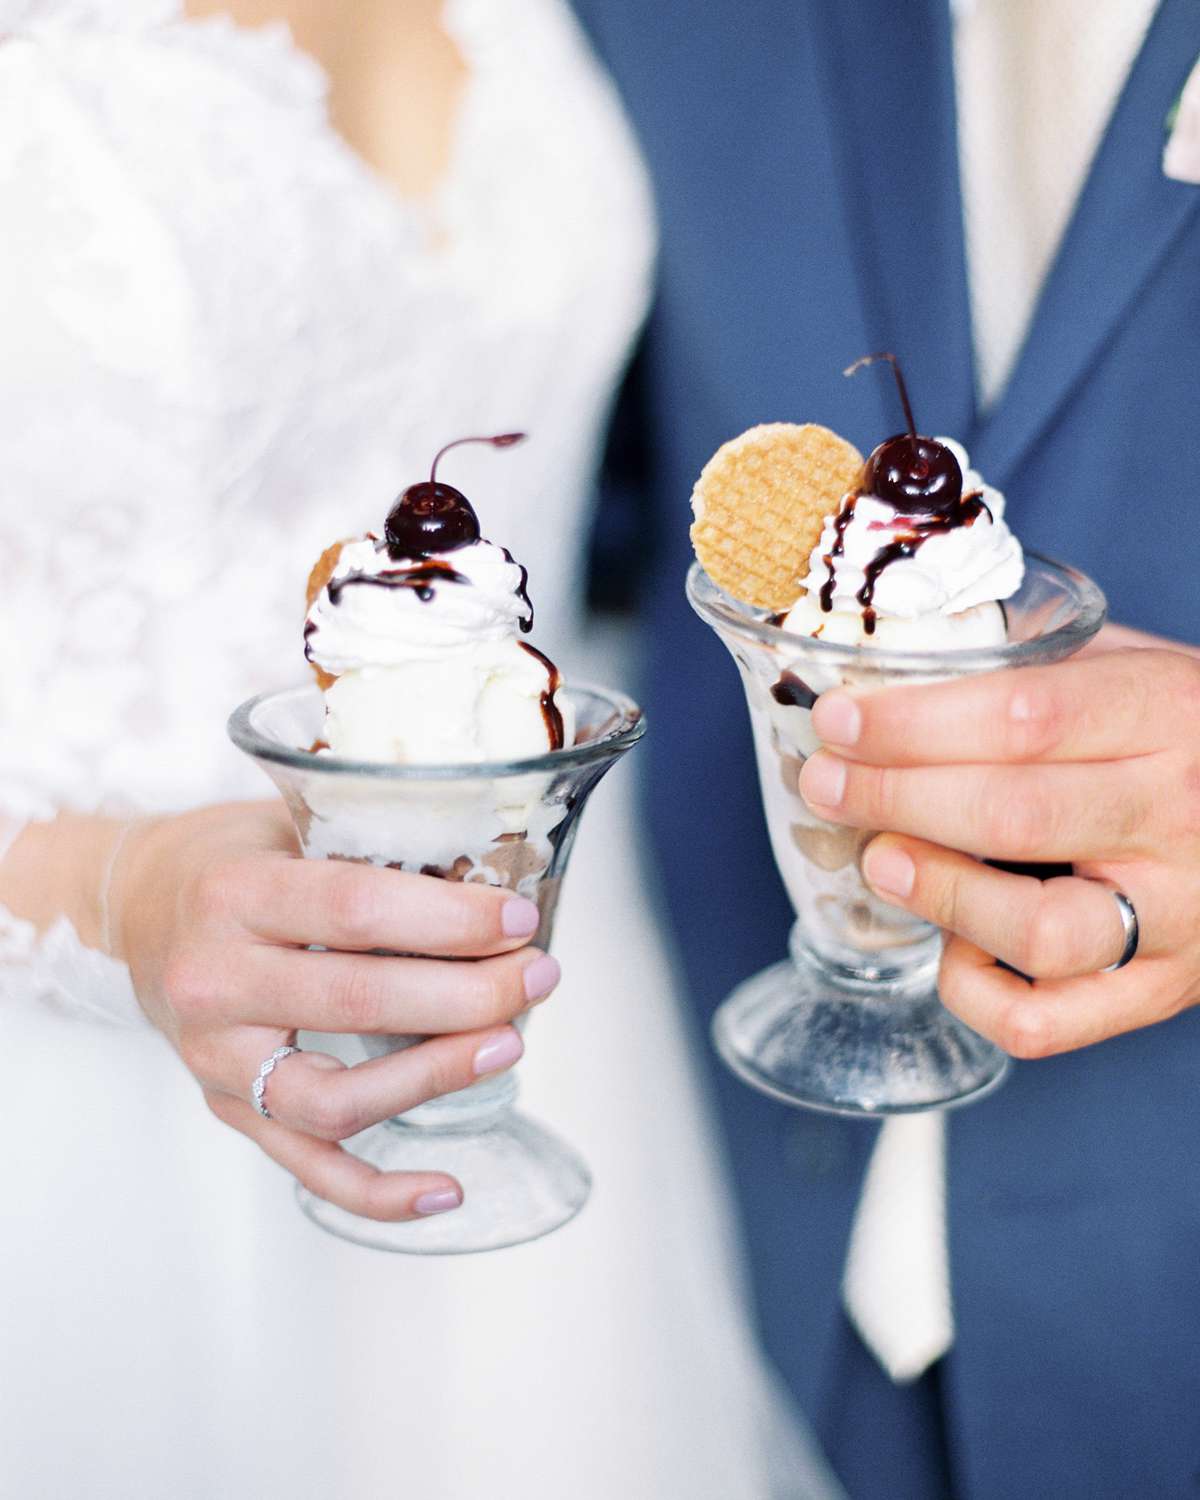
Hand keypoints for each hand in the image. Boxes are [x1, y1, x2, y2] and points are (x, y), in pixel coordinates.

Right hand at [113, 801, 559, 1219]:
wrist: (139, 908)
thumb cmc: (235, 858)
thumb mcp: (288, 822)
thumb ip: (375, 845)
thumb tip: (497, 874)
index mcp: (233, 894)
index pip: (357, 909)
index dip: (450, 920)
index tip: (518, 922)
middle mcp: (213, 982)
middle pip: (357, 1002)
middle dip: (468, 994)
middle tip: (537, 976)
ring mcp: (217, 1059)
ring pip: (335, 1099)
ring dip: (435, 1077)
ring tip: (509, 1045)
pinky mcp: (230, 1110)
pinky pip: (308, 1168)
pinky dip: (379, 1192)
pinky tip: (447, 1187)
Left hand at [798, 644, 1199, 1058]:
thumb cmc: (1185, 733)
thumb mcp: (1132, 666)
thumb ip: (1032, 663)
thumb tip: (887, 663)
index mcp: (1168, 713)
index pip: (1026, 716)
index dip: (915, 722)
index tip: (839, 719)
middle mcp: (1179, 816)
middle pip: (1014, 815)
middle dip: (893, 798)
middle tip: (826, 783)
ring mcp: (1178, 916)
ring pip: (1039, 931)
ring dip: (937, 894)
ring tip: (879, 859)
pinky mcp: (1160, 990)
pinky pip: (1047, 1022)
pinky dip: (975, 992)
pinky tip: (952, 945)